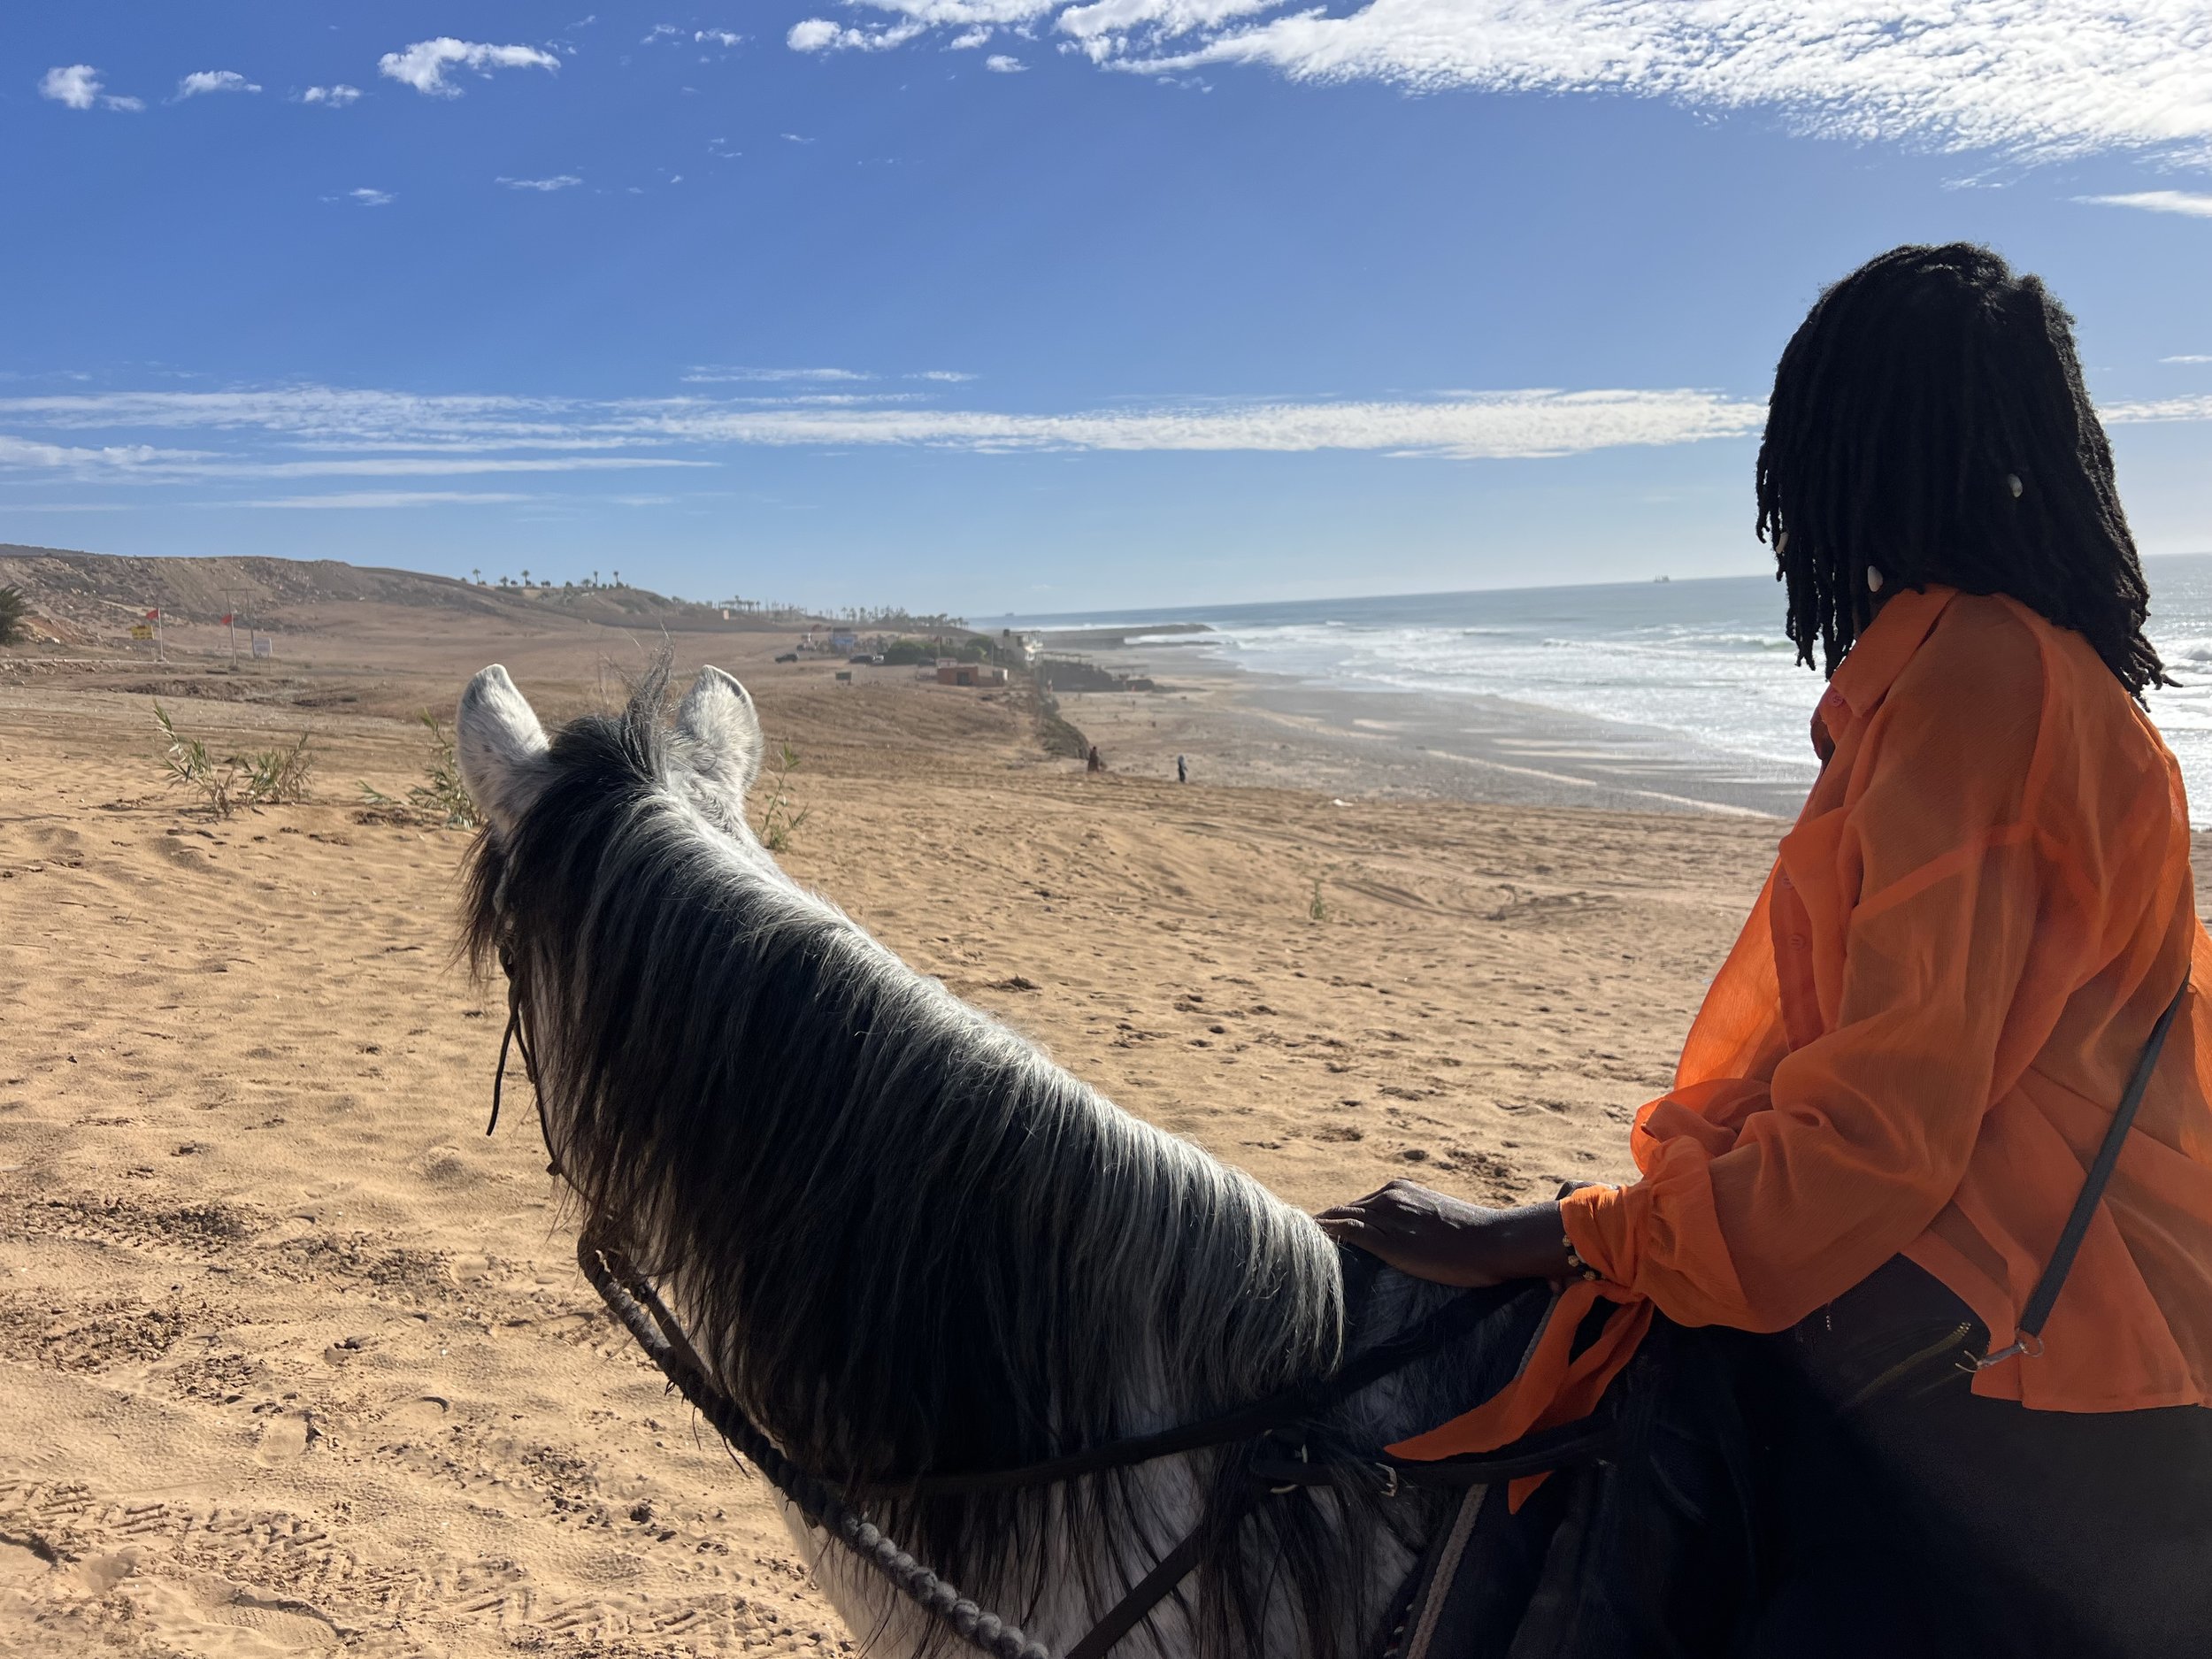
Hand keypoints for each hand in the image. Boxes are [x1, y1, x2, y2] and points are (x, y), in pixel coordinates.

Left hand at [1315, 1180, 1568, 1287]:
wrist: (1496, 1240)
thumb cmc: (1478, 1240)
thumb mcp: (1441, 1226)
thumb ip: (1419, 1230)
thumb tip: (1413, 1250)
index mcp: (1400, 1191)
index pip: (1357, 1208)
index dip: (1336, 1225)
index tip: (1315, 1240)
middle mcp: (1388, 1196)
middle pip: (1340, 1212)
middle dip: (1319, 1230)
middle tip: (1291, 1249)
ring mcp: (1387, 1214)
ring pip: (1337, 1220)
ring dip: (1314, 1235)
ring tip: (1289, 1253)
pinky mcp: (1388, 1236)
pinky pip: (1345, 1234)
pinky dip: (1324, 1240)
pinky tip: (1305, 1252)